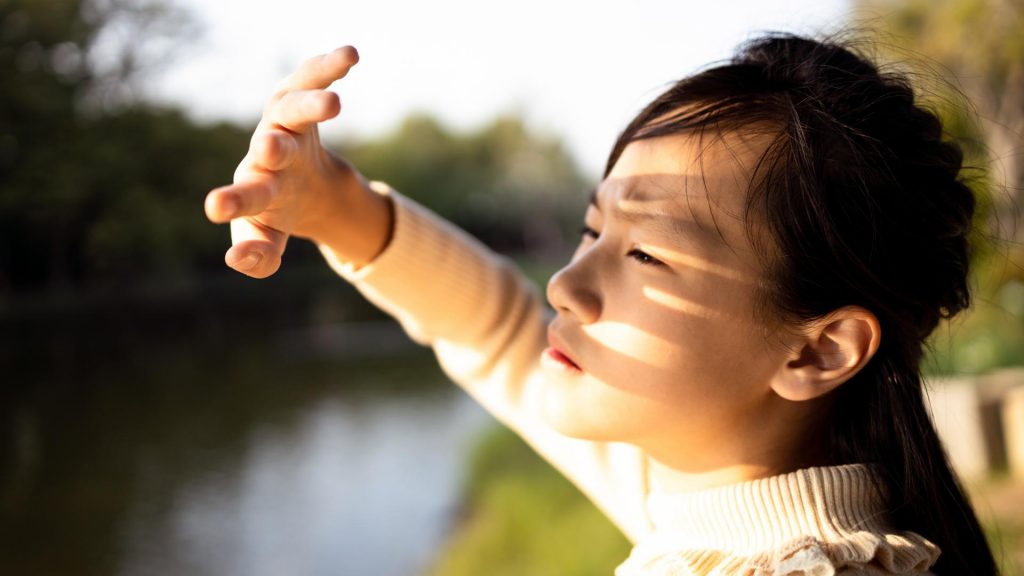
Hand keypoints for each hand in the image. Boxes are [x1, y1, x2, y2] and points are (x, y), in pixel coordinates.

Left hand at [204, 46, 369, 277]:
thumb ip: (259, 257)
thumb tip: (238, 259)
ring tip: (334, 104)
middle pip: (270, 148)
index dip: (235, 203)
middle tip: (269, 148)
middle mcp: (267, 151)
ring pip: (293, 109)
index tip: (216, 208)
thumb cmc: (278, 209)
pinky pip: (314, 77)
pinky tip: (351, 55)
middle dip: (272, 149)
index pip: (246, 198)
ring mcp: (284, 123)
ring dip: (311, 105)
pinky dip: (329, 65)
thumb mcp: (269, 237)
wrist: (299, 178)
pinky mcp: (301, 97)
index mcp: (257, 188)